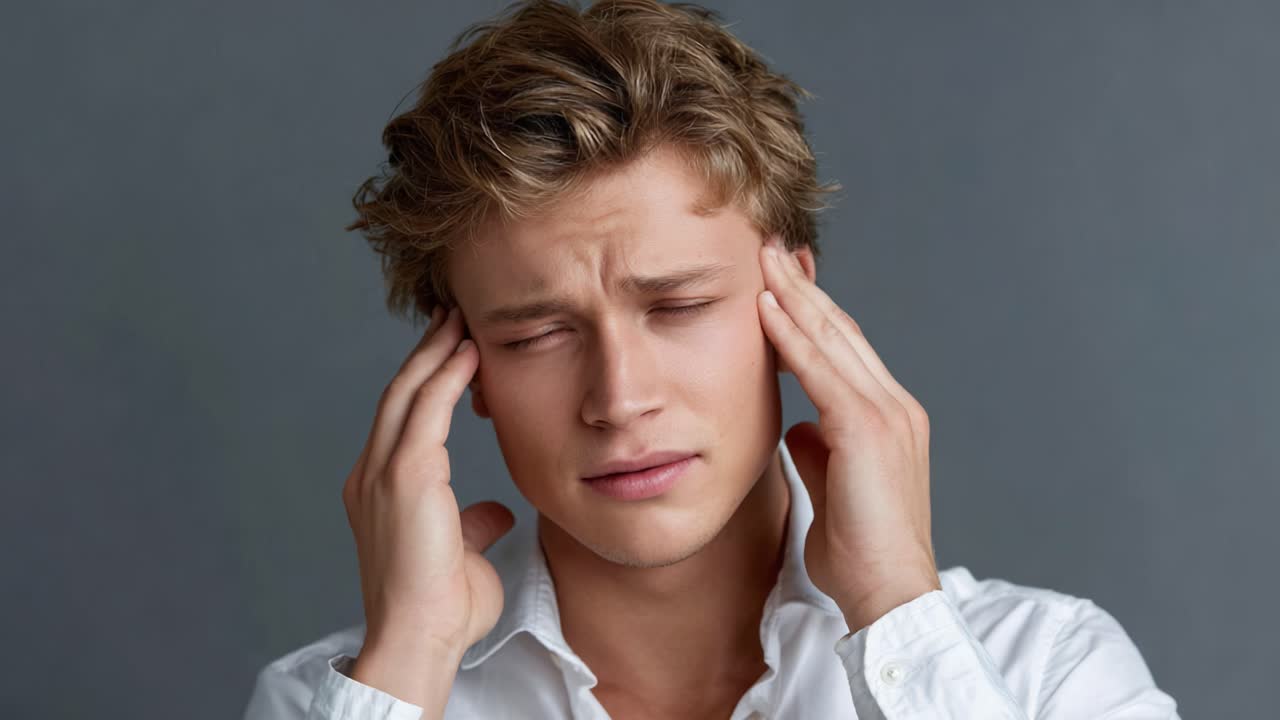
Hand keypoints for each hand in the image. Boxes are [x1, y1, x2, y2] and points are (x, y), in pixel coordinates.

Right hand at [342, 304, 514, 668]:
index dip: (424, 381)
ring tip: (460, 320)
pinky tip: (468, 354)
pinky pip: (426, 411)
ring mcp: (381, 473)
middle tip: (452, 317)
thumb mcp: (461, 553)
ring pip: (407, 393)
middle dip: (425, 353)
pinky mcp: (403, 476)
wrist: (418, 637)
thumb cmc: (439, 608)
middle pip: (398, 395)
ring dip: (435, 353)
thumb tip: (493, 511)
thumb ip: (473, 523)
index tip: (451, 350)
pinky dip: (446, 377)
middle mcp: (371, 475)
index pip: (401, 420)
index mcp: (378, 491)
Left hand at [756, 236, 940, 632]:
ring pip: (834, 339)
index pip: (846, 349)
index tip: (780, 282)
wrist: (890, 593)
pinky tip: (765, 309)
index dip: (813, 313)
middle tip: (769, 249)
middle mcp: (895, 406)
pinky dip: (791, 336)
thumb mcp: (831, 489)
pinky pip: (821, 370)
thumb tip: (796, 428)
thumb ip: (818, 452)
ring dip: (794, 296)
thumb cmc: (861, 554)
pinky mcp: (868, 429)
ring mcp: (887, 414)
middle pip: (842, 330)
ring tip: (762, 258)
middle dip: (802, 288)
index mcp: (889, 418)